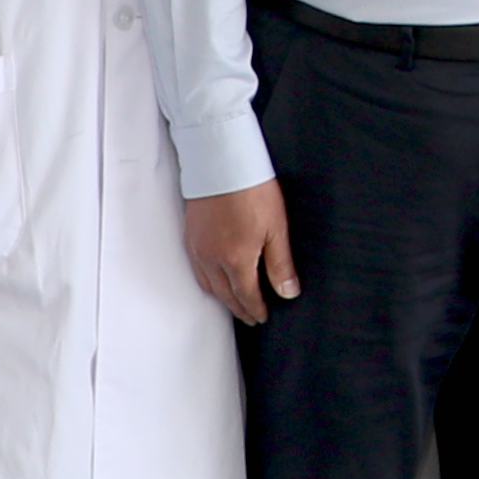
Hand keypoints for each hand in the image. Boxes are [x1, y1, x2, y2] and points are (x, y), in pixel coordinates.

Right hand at [182, 181, 296, 323]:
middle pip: (225, 295)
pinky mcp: (190, 236)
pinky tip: (215, 279)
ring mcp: (198, 248)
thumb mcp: (276, 229)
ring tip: (234, 303)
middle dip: (239, 309)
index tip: (262, 318)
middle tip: (250, 318)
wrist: (221, 161)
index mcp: (236, 261)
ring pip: (208, 285)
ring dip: (222, 298)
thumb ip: (280, 265)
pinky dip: (208, 282)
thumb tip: (288, 293)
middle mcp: (212, 260)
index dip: (255, 310)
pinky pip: (197, 269)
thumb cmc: (252, 190)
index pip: (246, 296)